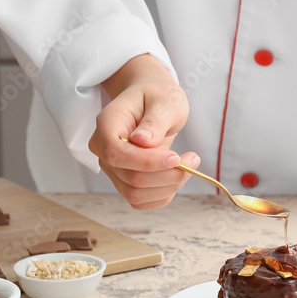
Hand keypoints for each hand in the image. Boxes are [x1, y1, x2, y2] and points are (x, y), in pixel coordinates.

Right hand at [87, 54, 197, 209]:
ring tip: (189, 165)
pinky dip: (164, 194)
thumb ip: (155, 120)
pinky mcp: (123, 181)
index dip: (147, 162)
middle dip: (167, 174)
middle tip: (193, 158)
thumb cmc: (158, 96)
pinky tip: (177, 176)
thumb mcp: (164, 100)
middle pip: (130, 178)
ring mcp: (112, 168)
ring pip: (135, 194)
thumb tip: (142, 142)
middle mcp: (103, 149)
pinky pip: (141, 201)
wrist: (152, 102)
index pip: (116, 153)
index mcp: (107, 124)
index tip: (176, 157)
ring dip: (168, 186)